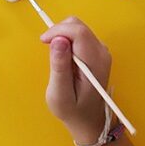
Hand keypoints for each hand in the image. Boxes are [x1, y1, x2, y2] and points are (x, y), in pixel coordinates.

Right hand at [40, 16, 111, 143]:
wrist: (89, 120)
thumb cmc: (73, 110)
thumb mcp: (60, 93)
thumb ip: (59, 66)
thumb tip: (58, 40)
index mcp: (95, 61)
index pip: (78, 32)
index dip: (57, 31)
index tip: (43, 42)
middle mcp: (101, 51)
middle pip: (78, 26)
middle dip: (59, 31)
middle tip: (47, 49)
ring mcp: (101, 50)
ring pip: (78, 28)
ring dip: (62, 35)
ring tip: (56, 58)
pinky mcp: (97, 51)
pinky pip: (79, 35)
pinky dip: (67, 40)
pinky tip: (63, 58)